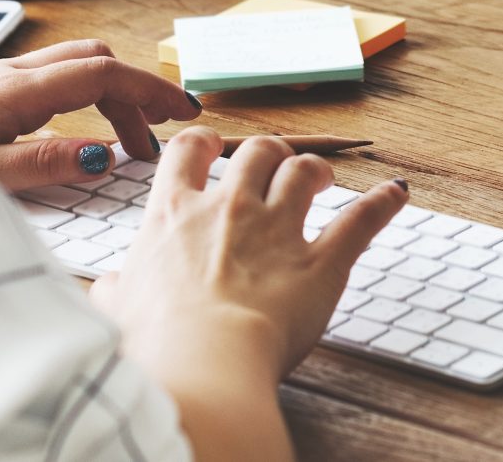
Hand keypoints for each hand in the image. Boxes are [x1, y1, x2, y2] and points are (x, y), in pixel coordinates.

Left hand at [0, 38, 197, 191]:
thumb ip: (42, 164)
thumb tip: (102, 156)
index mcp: (16, 91)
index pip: (102, 73)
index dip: (148, 89)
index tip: (182, 113)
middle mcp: (13, 74)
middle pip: (97, 62)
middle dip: (138, 93)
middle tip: (158, 139)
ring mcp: (1, 76)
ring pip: (77, 65)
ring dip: (114, 94)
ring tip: (129, 144)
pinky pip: (56, 77)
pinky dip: (87, 96)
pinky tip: (84, 132)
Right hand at [95, 130, 407, 380]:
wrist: (201, 361)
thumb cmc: (155, 341)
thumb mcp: (118, 310)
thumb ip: (115, 291)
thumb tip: (105, 291)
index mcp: (174, 214)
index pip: (188, 151)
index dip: (204, 143)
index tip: (213, 147)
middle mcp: (228, 208)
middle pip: (256, 151)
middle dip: (269, 152)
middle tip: (275, 166)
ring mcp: (278, 230)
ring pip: (304, 171)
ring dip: (316, 169)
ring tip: (322, 177)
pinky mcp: (321, 262)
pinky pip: (359, 221)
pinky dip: (382, 204)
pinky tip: (397, 193)